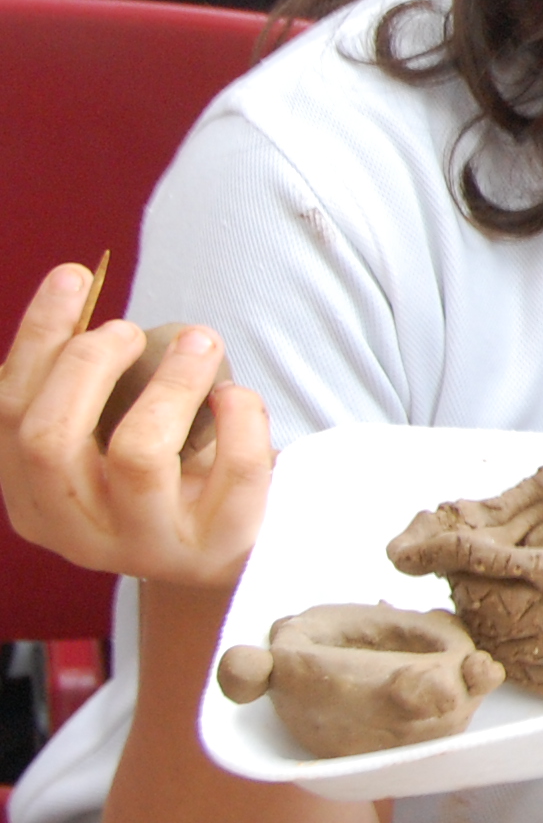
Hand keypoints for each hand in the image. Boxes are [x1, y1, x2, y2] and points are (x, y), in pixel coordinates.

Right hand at [0, 265, 270, 589]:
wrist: (230, 544)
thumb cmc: (166, 468)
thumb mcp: (109, 431)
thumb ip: (84, 381)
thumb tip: (76, 285)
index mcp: (33, 500)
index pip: (8, 414)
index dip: (38, 338)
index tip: (74, 275)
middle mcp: (77, 533)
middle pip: (50, 440)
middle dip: (90, 363)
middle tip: (133, 328)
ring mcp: (146, 546)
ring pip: (137, 453)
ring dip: (172, 380)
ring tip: (200, 343)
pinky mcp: (216, 547)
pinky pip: (233, 470)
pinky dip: (239, 415)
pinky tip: (236, 397)